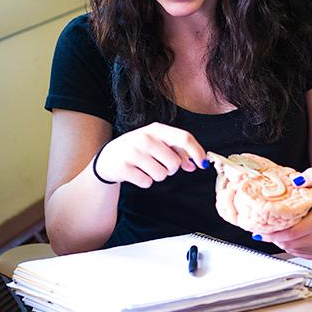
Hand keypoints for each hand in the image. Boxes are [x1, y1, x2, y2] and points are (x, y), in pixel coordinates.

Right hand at [93, 123, 208, 187]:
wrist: (108, 157)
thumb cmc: (138, 149)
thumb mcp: (157, 143)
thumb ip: (177, 151)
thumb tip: (196, 164)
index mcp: (156, 129)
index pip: (184, 138)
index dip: (197, 152)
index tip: (202, 164)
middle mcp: (145, 138)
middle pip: (174, 162)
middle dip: (171, 169)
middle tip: (159, 164)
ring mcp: (133, 153)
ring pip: (162, 175)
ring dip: (157, 176)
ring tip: (145, 167)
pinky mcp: (124, 168)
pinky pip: (147, 182)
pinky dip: (144, 181)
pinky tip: (136, 173)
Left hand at [257, 168, 311, 259]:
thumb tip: (297, 179)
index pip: (291, 233)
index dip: (274, 234)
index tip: (261, 231)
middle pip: (289, 242)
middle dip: (274, 237)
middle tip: (263, 230)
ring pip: (292, 249)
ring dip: (281, 242)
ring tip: (274, 232)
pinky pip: (298, 253)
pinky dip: (290, 247)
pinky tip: (287, 237)